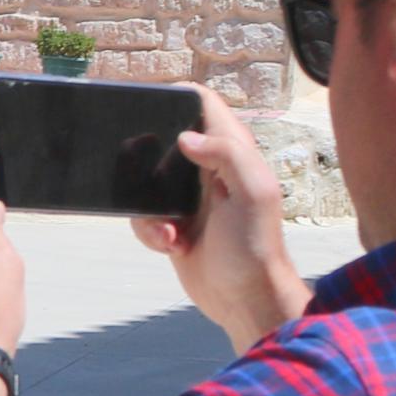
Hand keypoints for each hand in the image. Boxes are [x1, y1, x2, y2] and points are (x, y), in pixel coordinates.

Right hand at [128, 90, 309, 350]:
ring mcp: (189, 196)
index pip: (202, 103)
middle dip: (145, 154)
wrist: (244, 300)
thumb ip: (227, 154)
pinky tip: (171, 244)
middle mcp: (209, 168)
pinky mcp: (173, 222)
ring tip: (169, 229)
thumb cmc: (255, 247)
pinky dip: (150, 230)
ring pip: (145, 179)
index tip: (146, 103)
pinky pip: (144, 213)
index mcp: (233, 151)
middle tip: (141, 174)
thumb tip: (186, 137)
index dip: (175, 95)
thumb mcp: (253, 194)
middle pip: (164, 136)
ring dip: (147, 204)